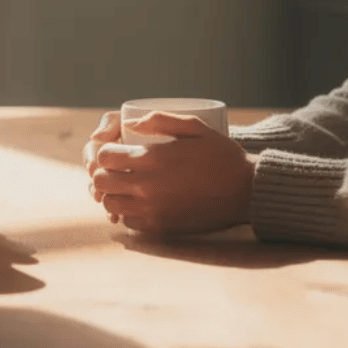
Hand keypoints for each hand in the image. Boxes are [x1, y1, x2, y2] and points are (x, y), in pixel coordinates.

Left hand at [89, 111, 256, 234]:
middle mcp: (147, 185)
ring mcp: (153, 209)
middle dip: (104, 173)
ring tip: (126, 187)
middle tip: (117, 170)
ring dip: (113, 194)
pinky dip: (128, 212)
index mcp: (153, 158)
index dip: (105, 153)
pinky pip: (128, 222)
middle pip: (101, 181)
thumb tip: (130, 124)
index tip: (116, 152)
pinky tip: (140, 203)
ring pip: (110, 204)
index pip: (104, 157)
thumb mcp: (195, 126)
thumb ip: (159, 120)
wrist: (246, 191)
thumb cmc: (222, 155)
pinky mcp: (161, 226)